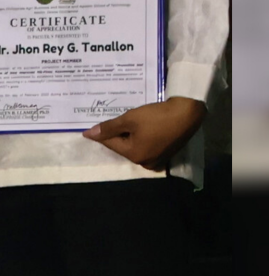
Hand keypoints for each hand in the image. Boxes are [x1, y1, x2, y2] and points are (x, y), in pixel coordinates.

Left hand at [83, 96, 206, 168]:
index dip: (100, 133)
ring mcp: (158, 159)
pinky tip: (139, 126)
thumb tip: (88, 135)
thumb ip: (108, 128)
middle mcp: (146, 162)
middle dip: (116, 133)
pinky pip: (146, 145)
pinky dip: (140, 136)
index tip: (87, 128)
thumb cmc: (156, 116)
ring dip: (128, 134)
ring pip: (134, 145)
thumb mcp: (129, 120)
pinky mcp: (166, 153)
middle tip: (109, 121)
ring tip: (124, 122)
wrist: (188, 113)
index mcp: (135, 156)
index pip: (111, 143)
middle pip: (123, 145)